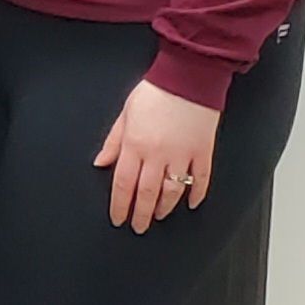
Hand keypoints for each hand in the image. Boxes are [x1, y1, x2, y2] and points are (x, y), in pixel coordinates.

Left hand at [94, 80, 219, 232]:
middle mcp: (158, 153)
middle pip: (147, 192)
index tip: (118, 218)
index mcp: (135, 144)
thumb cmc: (155, 92)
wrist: (188, 77)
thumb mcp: (125, 114)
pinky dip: (196, 194)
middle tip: (138, 227)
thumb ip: (113, 142)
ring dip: (164, 207)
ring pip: (173, 190)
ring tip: (159, 216)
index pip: (124, 183)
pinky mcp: (203, 151)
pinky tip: (191, 203)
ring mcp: (182, 154)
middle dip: (141, 214)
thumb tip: (101, 163)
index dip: (120, 204)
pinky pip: (200, 179)